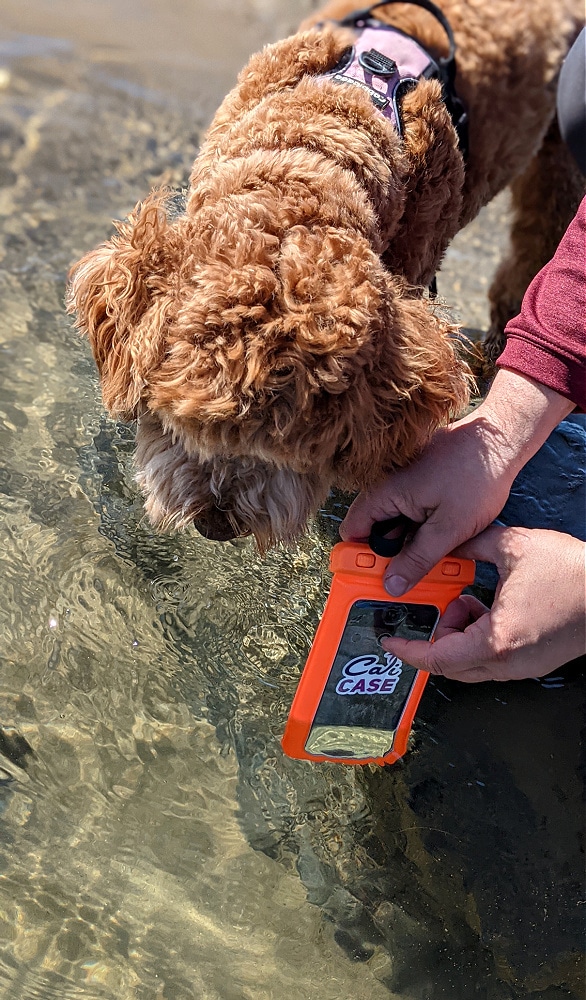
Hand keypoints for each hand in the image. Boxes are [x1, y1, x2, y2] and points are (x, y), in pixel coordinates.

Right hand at [340, 370, 574, 595]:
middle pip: (373, 530)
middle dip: (390, 554)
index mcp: (384, 493)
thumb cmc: (476, 475)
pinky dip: (420, 526)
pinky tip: (442, 535)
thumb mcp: (449, 529)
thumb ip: (417, 559)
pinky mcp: (418, 481)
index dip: (361, 557)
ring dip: (408, 541)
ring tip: (435, 553)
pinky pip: (409, 511)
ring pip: (394, 522)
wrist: (500, 440)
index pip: (353, 531)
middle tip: (411, 573)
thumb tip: (391, 585)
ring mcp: (403, 482)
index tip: (377, 577)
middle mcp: (387, 485)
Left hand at [380, 526, 585, 681]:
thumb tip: (453, 544)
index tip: (390, 642)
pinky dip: (480, 637)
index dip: (407, 650)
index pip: (436, 658)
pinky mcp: (532, 663)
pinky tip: (492, 607)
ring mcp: (520, 667)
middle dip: (438, 634)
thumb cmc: (572, 574)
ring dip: (460, 635)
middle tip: (448, 603)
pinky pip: (491, 659)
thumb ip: (475, 545)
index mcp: (494, 641)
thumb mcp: (515, 547)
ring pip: (470, 663)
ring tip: (474, 601)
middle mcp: (506, 663)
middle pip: (450, 664)